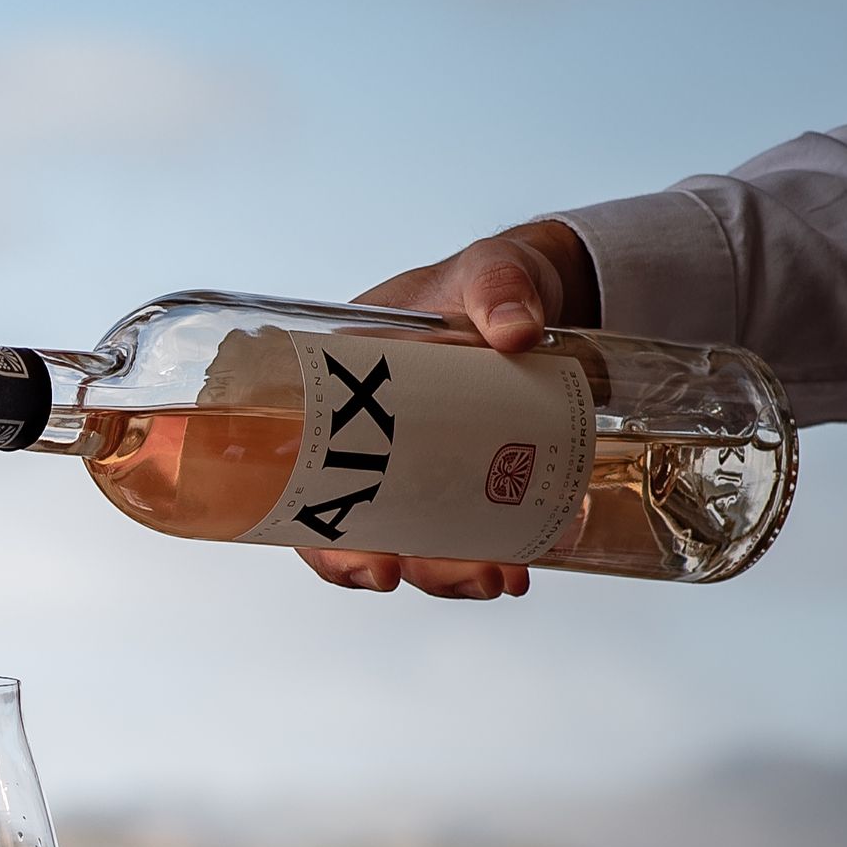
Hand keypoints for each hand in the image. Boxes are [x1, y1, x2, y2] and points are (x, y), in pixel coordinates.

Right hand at [301, 219, 592, 601]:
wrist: (539, 290)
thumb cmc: (486, 278)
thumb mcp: (488, 268)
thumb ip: (498, 286)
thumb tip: (515, 330)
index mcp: (345, 394)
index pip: (308, 478)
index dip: (328, 539)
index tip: (375, 566)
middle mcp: (374, 441)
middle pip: (365, 529)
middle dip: (413, 568)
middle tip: (468, 575)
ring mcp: (423, 463)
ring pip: (417, 541)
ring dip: (453, 574)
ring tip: (502, 577)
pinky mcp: (470, 474)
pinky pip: (464, 530)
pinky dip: (489, 553)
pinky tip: (522, 563)